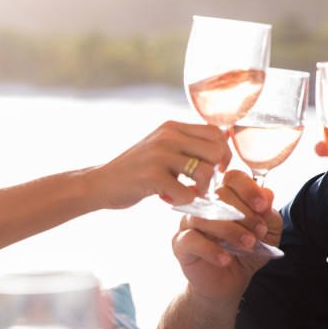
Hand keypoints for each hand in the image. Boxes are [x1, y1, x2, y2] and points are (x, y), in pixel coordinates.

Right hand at [93, 121, 230, 209]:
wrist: (101, 183)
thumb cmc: (136, 170)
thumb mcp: (162, 148)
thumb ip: (188, 143)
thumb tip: (226, 136)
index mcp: (172, 127)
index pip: (216, 132)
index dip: (224, 153)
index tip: (215, 168)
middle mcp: (167, 136)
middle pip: (216, 151)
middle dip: (217, 174)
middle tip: (203, 185)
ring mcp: (159, 155)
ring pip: (206, 172)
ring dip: (202, 190)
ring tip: (188, 194)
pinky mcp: (152, 176)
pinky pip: (187, 193)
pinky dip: (184, 201)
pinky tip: (169, 198)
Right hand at [171, 170, 281, 300]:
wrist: (229, 282)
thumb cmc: (245, 252)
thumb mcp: (267, 233)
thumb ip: (268, 214)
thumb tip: (267, 194)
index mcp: (225, 196)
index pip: (232, 178)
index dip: (249, 189)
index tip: (263, 207)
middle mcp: (204, 204)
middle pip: (219, 194)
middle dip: (245, 214)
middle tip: (258, 232)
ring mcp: (189, 222)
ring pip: (204, 216)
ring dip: (231, 231)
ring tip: (248, 245)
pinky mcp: (180, 243)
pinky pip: (191, 239)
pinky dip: (212, 250)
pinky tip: (226, 259)